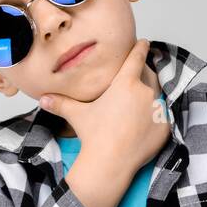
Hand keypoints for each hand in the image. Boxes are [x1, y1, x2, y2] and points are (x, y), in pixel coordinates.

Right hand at [38, 38, 170, 178]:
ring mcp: (157, 109)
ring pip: (158, 94)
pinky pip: (163, 115)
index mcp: (125, 83)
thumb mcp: (77, 115)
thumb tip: (41, 99)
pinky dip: (156, 115)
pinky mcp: (164, 126)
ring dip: (151, 95)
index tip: (144, 42)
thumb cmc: (94, 136)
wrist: (110, 163)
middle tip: (138, 77)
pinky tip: (146, 122)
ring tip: (141, 102)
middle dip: (144, 73)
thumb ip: (61, 104)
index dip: (140, 48)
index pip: (136, 58)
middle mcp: (145, 92)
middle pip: (149, 74)